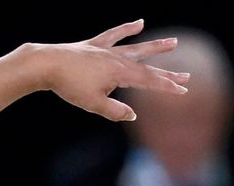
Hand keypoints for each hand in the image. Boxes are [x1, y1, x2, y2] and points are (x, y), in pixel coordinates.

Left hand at [34, 19, 189, 122]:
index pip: (149, 82)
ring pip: (136, 47)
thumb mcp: (94, 104)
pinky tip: (140, 23)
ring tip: (173, 42)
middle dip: (167, 73)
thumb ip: (115, 110)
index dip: (167, 87)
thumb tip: (133, 115)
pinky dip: (127, 28)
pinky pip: (114, 34)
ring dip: (155, 46)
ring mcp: (106, 50)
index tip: (183, 91)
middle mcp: (117, 59)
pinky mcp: (94, 45)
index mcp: (119, 74)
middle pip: (147, 66)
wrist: (46, 64)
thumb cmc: (69, 86)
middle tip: (187, 76)